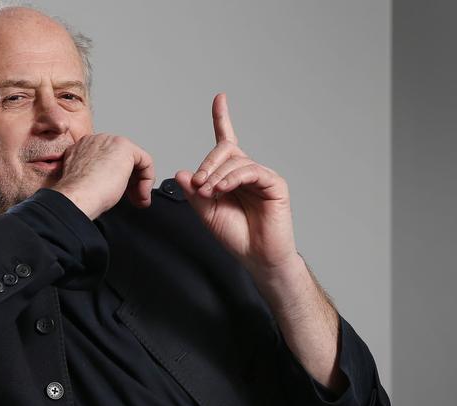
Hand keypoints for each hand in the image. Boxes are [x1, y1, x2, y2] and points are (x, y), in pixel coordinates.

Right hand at [52, 133, 155, 219]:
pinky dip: (147, 178)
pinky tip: (142, 193)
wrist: (77, 197)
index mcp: (82, 149)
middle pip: (123, 159)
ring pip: (134, 160)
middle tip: (135, 199)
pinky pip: (145, 160)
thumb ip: (98, 177)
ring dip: (140, 182)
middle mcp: (95, 141)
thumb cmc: (79, 196)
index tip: (123, 196)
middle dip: (132, 182)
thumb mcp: (88, 183)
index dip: (119, 180)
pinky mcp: (124, 147)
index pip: (109, 161)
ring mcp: (109, 141)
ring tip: (140, 199)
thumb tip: (112, 185)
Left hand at [175, 93, 299, 274]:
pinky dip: (233, 178)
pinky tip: (223, 189)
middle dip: (207, 163)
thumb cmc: (235, 235)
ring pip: (236, 161)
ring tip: (210, 193)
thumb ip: (195, 193)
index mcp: (231, 175)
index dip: (223, 119)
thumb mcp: (206, 213)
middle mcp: (247, 172)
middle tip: (199, 184)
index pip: (227, 141)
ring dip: (217, 175)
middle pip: (226, 150)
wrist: (256, 256)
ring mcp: (262, 177)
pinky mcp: (274, 184)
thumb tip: (182, 173)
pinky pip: (251, 171)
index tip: (219, 98)